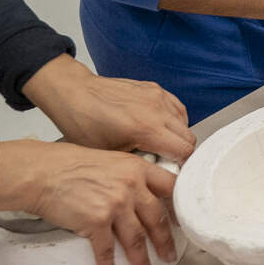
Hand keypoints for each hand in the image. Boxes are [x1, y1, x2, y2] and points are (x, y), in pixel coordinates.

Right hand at [0, 141, 177, 264]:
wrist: (44, 173)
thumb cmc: (72, 164)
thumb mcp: (111, 160)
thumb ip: (131, 175)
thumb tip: (144, 195)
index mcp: (138, 168)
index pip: (171, 188)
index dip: (179, 207)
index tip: (182, 223)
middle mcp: (132, 186)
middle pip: (156, 219)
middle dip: (164, 242)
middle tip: (169, 257)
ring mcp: (115, 205)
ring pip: (136, 239)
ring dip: (141, 261)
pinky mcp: (96, 222)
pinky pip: (106, 251)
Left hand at [21, 54, 193, 160]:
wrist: (74, 94)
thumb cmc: (84, 125)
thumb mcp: (109, 155)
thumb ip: (138, 164)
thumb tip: (155, 176)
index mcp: (146, 128)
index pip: (184, 151)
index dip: (180, 165)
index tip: (170, 172)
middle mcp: (157, 110)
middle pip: (189, 138)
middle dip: (180, 153)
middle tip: (164, 162)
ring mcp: (157, 96)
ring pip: (185, 122)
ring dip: (178, 136)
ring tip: (159, 145)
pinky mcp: (154, 88)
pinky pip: (176, 107)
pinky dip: (174, 120)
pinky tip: (159, 128)